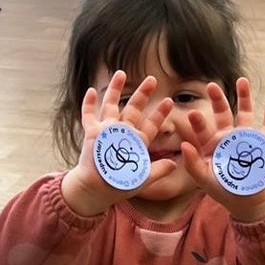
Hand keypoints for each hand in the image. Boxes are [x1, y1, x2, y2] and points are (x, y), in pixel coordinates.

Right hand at [62, 71, 175, 215]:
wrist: (97, 190)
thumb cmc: (120, 186)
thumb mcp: (143, 179)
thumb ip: (158, 171)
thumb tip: (174, 164)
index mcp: (136, 142)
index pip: (151, 125)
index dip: (159, 113)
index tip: (169, 101)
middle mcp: (122, 133)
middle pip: (133, 109)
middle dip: (142, 94)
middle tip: (152, 79)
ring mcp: (106, 131)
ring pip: (111, 106)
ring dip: (116, 90)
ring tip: (122, 73)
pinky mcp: (91, 134)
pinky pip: (89, 116)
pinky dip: (89, 103)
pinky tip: (93, 91)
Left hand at [181, 78, 264, 221]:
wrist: (245, 200)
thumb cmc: (221, 190)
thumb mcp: (204, 179)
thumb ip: (193, 164)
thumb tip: (184, 145)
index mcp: (211, 144)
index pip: (203, 130)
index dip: (198, 122)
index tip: (192, 114)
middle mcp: (228, 137)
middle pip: (222, 114)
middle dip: (217, 100)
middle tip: (211, 85)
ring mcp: (245, 139)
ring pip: (245, 114)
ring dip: (244, 98)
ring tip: (242, 81)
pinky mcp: (262, 144)